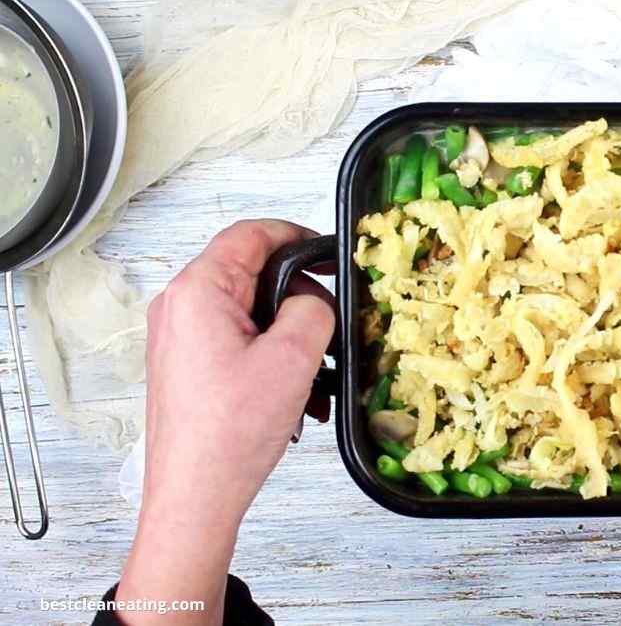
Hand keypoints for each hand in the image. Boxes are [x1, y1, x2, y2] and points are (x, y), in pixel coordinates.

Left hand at [116, 220, 334, 624]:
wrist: (195, 496)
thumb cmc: (231, 433)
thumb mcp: (293, 358)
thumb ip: (314, 309)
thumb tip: (314, 301)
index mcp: (198, 292)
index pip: (251, 234)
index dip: (297, 236)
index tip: (330, 254)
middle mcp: (180, 308)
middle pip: (253, 274)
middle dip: (299, 298)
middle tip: (330, 329)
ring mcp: (180, 339)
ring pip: (251, 312)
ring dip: (290, 335)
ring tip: (314, 372)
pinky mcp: (188, 367)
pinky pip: (239, 343)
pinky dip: (271, 357)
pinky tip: (295, 393)